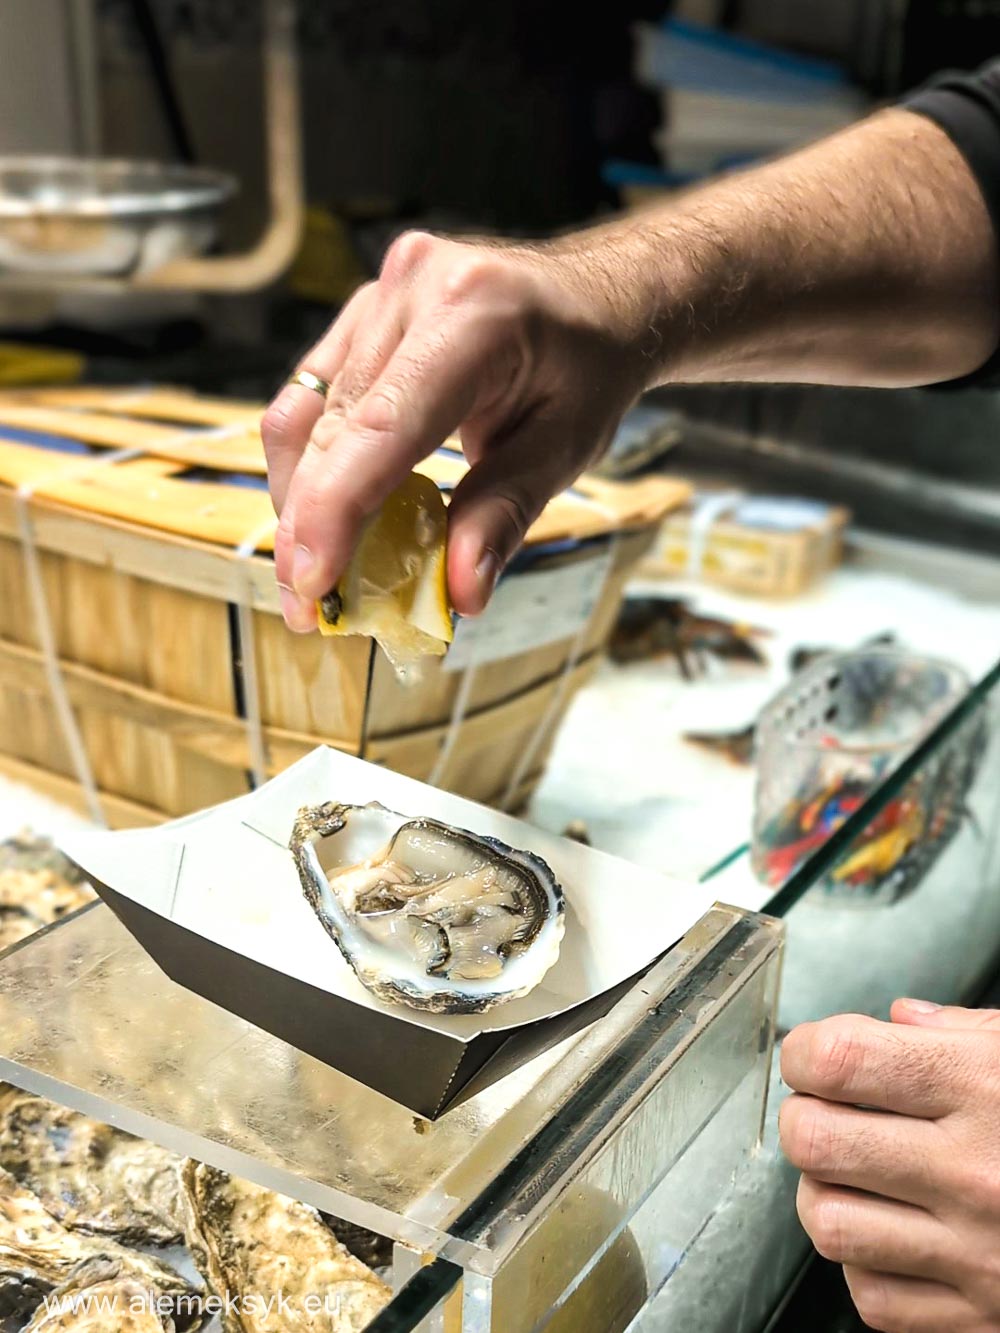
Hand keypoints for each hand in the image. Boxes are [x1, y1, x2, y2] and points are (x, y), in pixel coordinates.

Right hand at [261, 231, 654, 630]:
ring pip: (305, 412)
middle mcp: (413, 287)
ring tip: (308, 574)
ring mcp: (379, 292)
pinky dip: (312, 464)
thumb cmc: (588, 370)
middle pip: (333, 426)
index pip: (382, 426)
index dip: (336, 508)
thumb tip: (460, 594)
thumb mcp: (567, 448)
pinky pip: (312, 394)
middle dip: (310, 524)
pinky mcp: (361, 310)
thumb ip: (505, 514)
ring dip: (300, 500)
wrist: (595, 298)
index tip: (314, 582)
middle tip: (308, 606)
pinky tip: (320, 517)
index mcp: (474, 314)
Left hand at [780, 1001, 999, 1331]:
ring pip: (828, 1223)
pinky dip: (866, 1263)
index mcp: (983, 1089)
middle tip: (825, 1112)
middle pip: (815, 1141)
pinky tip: (894, 1233)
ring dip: (825, 1192)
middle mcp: (976, 1171)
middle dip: (804, 1118)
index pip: (838, 1060)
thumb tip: (895, 1021)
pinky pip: (873, 1295)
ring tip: (854, 1175)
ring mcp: (979, 1253)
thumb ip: (964, 1031)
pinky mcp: (983, 1318)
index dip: (806, 1053)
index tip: (814, 1057)